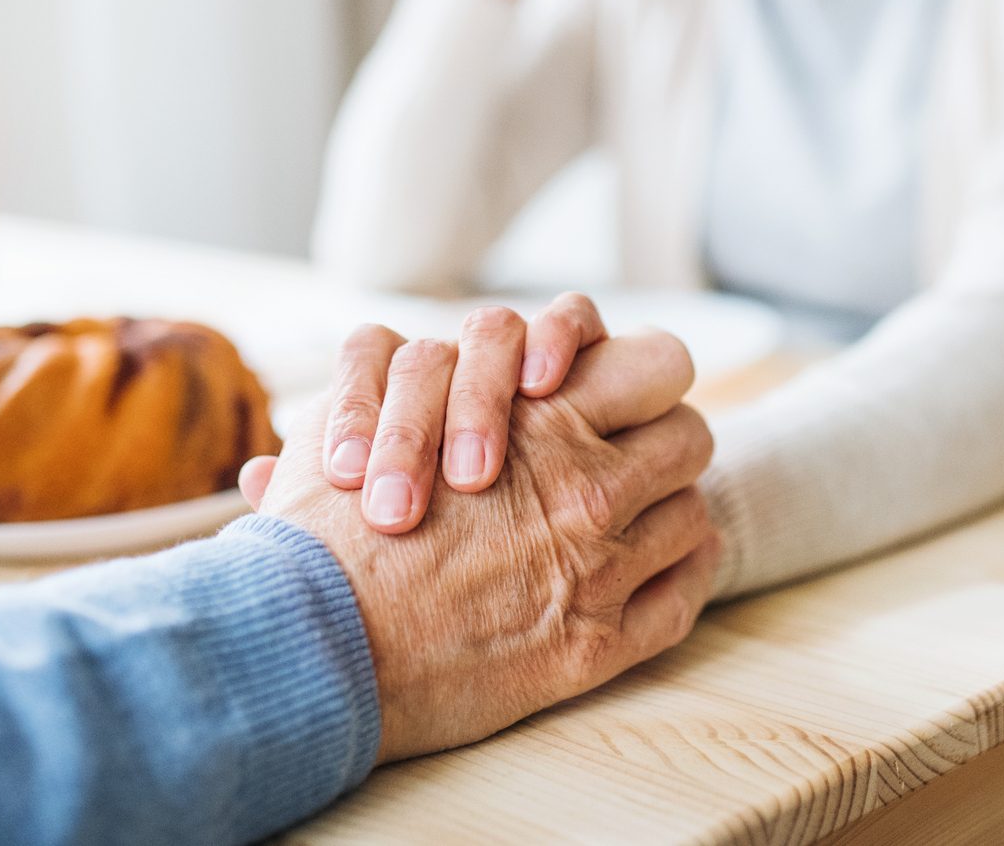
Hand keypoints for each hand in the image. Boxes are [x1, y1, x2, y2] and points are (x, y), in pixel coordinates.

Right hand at [242, 332, 717, 760]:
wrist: (313, 643)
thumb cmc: (327, 531)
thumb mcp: (365, 411)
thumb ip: (406, 373)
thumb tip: (408, 357)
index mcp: (544, 416)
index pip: (658, 363)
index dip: (643, 371)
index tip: (617, 391)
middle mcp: (588, 485)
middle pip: (689, 434)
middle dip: (662, 437)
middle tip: (630, 453)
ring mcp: (600, 567)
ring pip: (690, 511)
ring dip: (662, 509)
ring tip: (630, 517)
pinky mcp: (595, 645)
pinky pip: (681, 596)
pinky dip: (678, 578)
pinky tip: (656, 573)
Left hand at [272, 294, 608, 533]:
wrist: (526, 548)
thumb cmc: (435, 546)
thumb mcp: (372, 536)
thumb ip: (313, 501)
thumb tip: (258, 475)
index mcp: (396, 385)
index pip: (364, 357)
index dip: (352, 409)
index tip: (344, 480)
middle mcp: (453, 359)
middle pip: (422, 359)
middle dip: (407, 434)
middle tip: (395, 511)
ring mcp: (517, 351)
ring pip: (492, 332)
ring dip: (478, 398)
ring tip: (471, 473)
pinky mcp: (584, 351)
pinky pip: (573, 316)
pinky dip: (555, 339)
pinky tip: (544, 389)